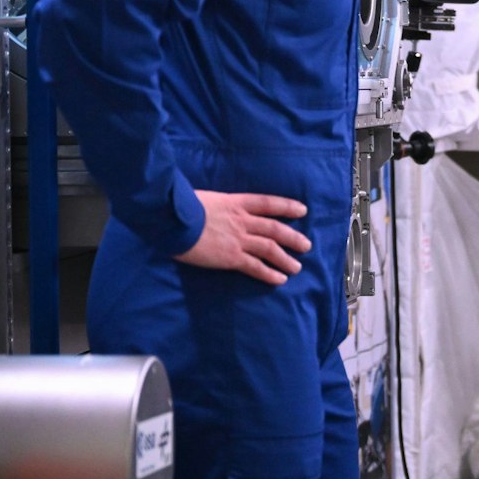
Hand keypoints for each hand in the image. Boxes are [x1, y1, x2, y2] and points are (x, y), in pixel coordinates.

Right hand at [175, 191, 312, 285]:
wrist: (172, 220)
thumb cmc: (182, 207)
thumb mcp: (207, 198)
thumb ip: (221, 206)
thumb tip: (222, 210)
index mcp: (236, 202)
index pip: (269, 203)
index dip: (287, 206)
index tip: (302, 210)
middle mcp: (242, 220)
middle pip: (275, 228)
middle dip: (293, 237)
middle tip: (306, 245)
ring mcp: (238, 239)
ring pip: (270, 248)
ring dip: (286, 259)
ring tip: (297, 267)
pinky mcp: (231, 257)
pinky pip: (255, 267)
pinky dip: (269, 273)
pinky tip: (279, 279)